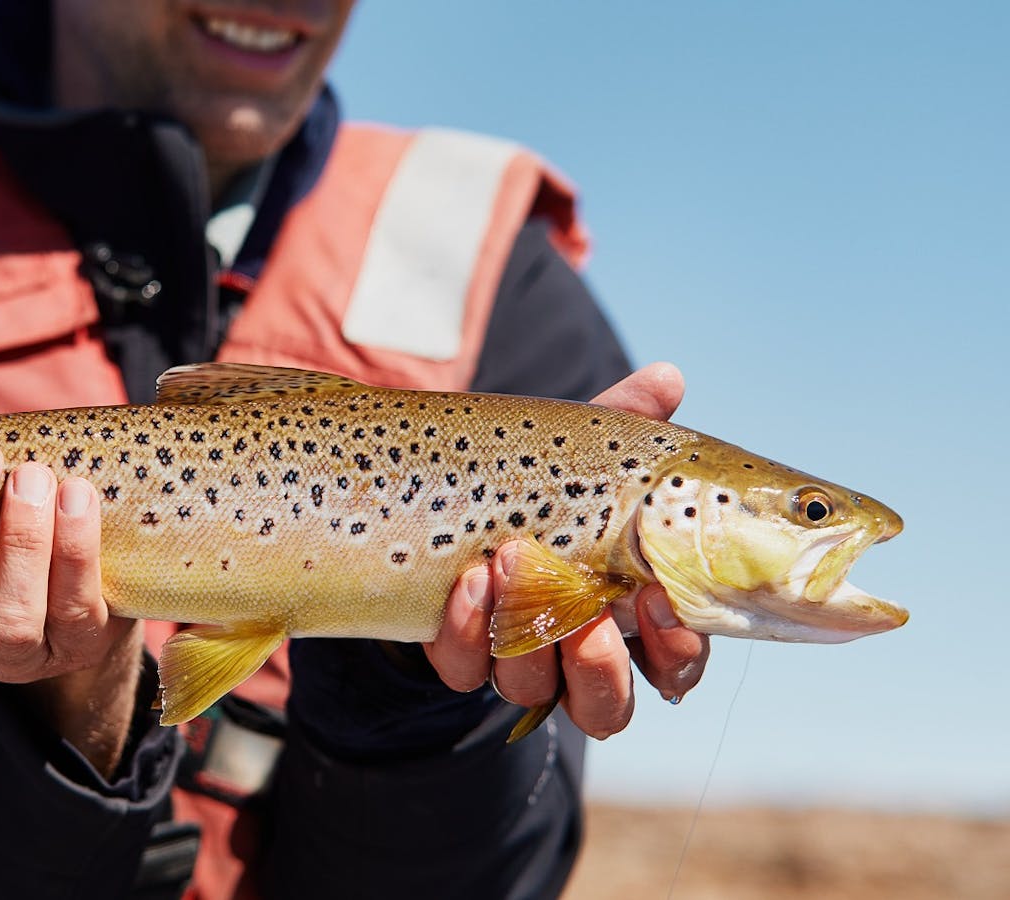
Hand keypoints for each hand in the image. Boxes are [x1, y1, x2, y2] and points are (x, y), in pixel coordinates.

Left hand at [423, 363, 710, 738]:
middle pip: (607, 705)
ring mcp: (517, 659)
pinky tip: (467, 581)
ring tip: (513, 565)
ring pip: (533, 690)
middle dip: (600, 667)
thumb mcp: (582, 451)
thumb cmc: (542, 484)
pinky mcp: (459, 654)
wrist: (442, 504)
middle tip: (588, 617)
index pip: (675, 663)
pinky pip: (465, 667)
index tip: (659, 602)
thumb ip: (625, 421)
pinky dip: (466, 629)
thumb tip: (666, 377)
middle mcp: (580, 655)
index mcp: (634, 618)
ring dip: (528, 636)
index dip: (676, 649)